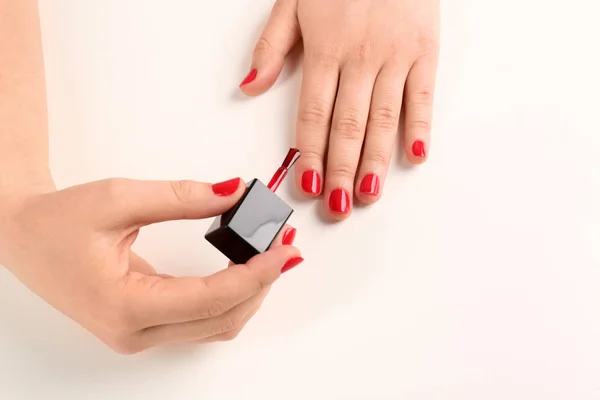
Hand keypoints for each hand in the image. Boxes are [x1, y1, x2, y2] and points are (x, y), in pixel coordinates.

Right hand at [0, 178, 301, 353]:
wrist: (22, 236)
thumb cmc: (57, 221)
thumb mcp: (119, 198)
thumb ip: (183, 197)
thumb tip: (233, 193)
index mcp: (126, 307)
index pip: (212, 299)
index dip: (257, 274)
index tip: (286, 250)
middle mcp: (135, 332)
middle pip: (222, 319)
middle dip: (261, 284)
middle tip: (285, 247)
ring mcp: (139, 335)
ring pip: (216, 325)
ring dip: (249, 293)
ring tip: (270, 255)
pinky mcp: (144, 326)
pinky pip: (201, 322)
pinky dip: (230, 297)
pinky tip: (245, 270)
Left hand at [240, 0, 439, 219]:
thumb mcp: (293, 0)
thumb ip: (271, 46)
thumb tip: (250, 87)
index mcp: (325, 48)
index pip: (314, 114)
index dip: (311, 154)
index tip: (308, 185)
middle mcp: (360, 57)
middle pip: (348, 125)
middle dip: (341, 170)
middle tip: (338, 207)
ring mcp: (396, 56)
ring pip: (384, 119)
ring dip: (375, 161)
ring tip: (368, 194)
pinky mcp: (425, 50)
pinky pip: (422, 96)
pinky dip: (420, 127)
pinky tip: (413, 156)